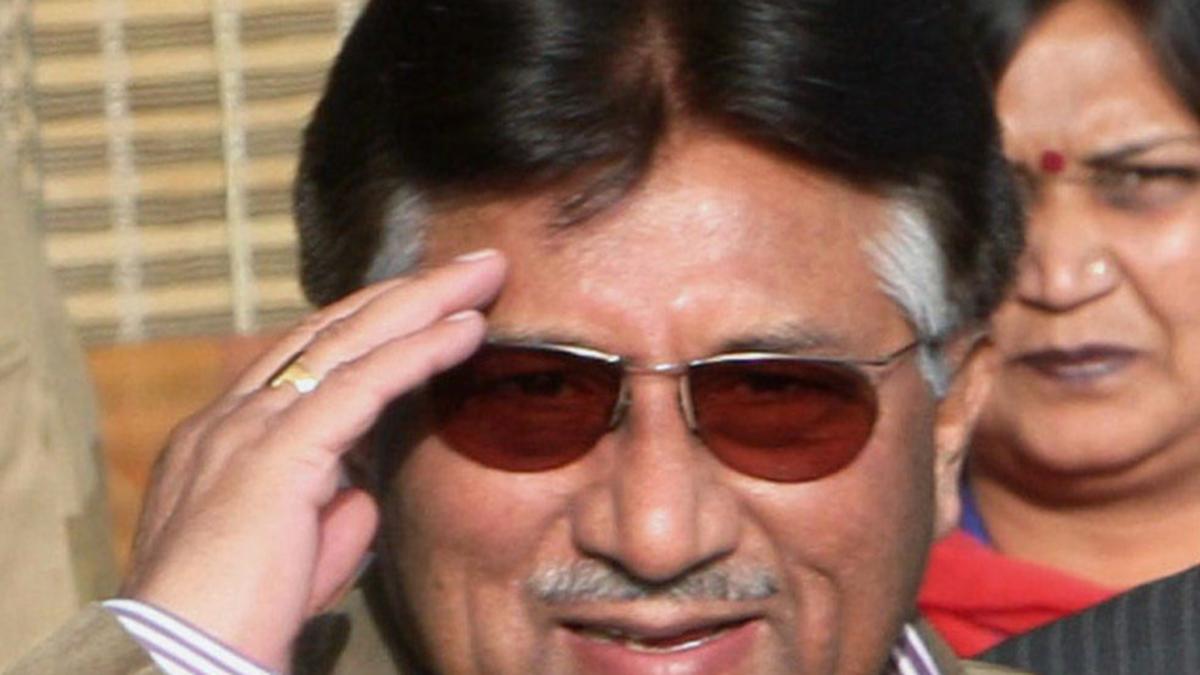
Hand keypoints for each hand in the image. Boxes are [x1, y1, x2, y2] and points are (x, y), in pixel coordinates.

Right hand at [121, 250, 506, 670]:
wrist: (179, 659)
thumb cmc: (236, 619)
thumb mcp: (294, 553)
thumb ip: (329, 512)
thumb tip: (363, 492)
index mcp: (226, 436)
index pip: (306, 356)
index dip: (371, 324)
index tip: (426, 304)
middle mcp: (232, 417)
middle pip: (332, 330)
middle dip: (405, 293)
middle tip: (468, 267)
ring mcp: (249, 427)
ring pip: (352, 340)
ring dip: (425, 301)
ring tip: (482, 276)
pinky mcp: (278, 453)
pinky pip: (365, 384)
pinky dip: (421, 351)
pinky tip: (467, 330)